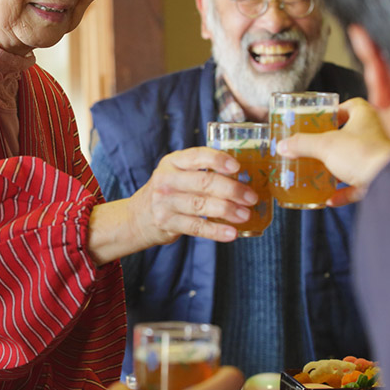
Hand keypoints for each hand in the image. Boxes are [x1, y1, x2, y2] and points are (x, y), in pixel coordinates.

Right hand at [128, 146, 255, 243]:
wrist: (139, 216)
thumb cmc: (169, 191)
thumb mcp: (177, 173)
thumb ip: (201, 170)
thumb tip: (243, 176)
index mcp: (173, 162)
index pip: (197, 156)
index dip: (219, 160)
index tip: (238, 167)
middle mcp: (167, 180)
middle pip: (204, 182)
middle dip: (232, 190)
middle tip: (251, 197)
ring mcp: (165, 202)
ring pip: (201, 205)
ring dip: (228, 210)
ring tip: (246, 214)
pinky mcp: (167, 223)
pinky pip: (196, 227)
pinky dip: (216, 231)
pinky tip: (232, 233)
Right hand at [276, 98, 389, 205]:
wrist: (389, 180)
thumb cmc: (362, 153)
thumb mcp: (324, 145)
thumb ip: (302, 144)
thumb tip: (283, 145)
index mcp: (365, 117)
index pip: (351, 106)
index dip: (336, 111)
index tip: (321, 119)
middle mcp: (374, 135)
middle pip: (350, 134)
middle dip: (332, 141)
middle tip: (313, 146)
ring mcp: (376, 158)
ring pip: (353, 160)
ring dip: (336, 167)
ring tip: (317, 172)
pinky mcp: (378, 178)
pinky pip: (357, 185)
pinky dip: (343, 192)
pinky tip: (329, 198)